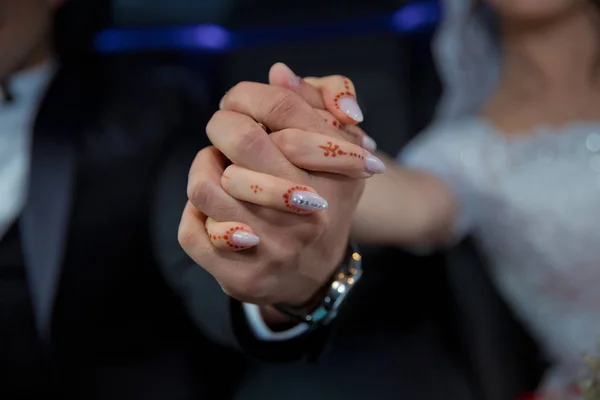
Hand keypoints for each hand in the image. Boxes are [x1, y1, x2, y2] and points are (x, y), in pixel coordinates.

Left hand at [178, 67, 382, 311]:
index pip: (281, 107)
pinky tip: (215, 214)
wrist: (318, 271)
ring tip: (219, 175)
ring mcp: (275, 246)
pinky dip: (194, 215)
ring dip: (204, 171)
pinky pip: (192, 230)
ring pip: (205, 186)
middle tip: (225, 135)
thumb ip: (317, 104)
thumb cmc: (322, 198)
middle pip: (241, 140)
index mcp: (335, 169)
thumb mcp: (337, 149)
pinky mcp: (244, 276)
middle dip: (221, 128)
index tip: (237, 103)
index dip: (246, 96)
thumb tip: (277, 73)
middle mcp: (309, 208)